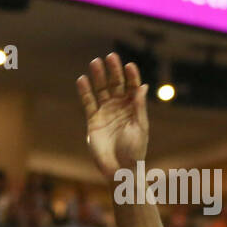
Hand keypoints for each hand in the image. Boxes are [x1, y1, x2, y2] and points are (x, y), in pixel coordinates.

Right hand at [76, 53, 149, 180]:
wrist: (119, 169)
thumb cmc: (135, 151)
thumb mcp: (140, 127)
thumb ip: (139, 107)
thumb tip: (143, 87)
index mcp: (135, 109)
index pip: (133, 88)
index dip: (131, 76)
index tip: (129, 65)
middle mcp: (120, 108)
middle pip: (116, 85)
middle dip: (114, 71)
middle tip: (111, 57)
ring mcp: (106, 113)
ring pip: (101, 90)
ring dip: (99, 77)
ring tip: (95, 62)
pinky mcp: (93, 120)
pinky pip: (88, 102)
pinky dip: (85, 91)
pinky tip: (83, 80)